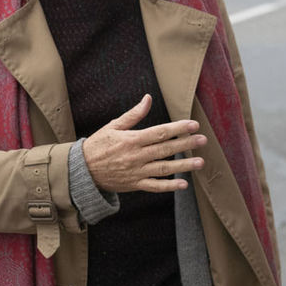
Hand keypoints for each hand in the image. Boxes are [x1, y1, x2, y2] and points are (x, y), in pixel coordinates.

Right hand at [82, 95, 205, 192]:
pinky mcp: (134, 184)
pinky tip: (183, 184)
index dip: (178, 129)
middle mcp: (136, 156)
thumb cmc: (98, 145)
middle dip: (186, 144)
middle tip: (203, 140)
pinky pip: (154, 187)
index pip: (159, 133)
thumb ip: (133, 114)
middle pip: (165, 149)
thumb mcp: (113, 126)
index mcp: (132, 140)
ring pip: (163, 169)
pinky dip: (169, 187)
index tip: (193, 125)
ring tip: (200, 163)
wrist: (82, 171)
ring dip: (183, 166)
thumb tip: (148, 99)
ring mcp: (136, 172)